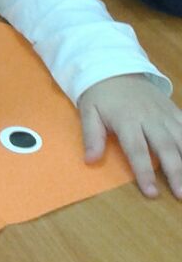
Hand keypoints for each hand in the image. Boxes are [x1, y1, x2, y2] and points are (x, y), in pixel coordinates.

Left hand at [79, 75, 181, 198]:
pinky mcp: (174, 110)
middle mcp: (150, 118)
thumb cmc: (100, 95)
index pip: (137, 150)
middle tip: (181, 194)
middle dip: (175, 171)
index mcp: (127, 120)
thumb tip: (90, 160)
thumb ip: (91, 136)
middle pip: (165, 146)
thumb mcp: (88, 112)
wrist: (115, 67)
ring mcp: (165, 114)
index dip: (144, 172)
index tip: (152, 193)